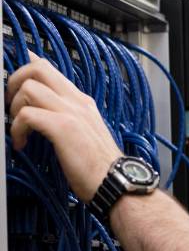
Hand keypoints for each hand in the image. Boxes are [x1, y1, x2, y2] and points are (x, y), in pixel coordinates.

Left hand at [6, 52, 121, 201]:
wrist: (115, 181)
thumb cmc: (100, 166)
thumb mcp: (86, 134)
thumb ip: (68, 118)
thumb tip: (46, 113)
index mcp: (82, 102)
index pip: (50, 69)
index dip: (26, 68)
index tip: (15, 83)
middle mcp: (77, 102)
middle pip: (38, 68)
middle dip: (15, 82)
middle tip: (12, 105)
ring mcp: (72, 112)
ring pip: (29, 88)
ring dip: (15, 108)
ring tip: (19, 128)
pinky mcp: (63, 127)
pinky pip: (27, 115)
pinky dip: (17, 129)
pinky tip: (22, 144)